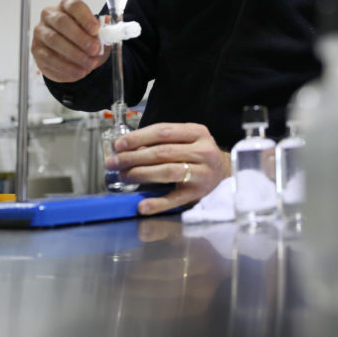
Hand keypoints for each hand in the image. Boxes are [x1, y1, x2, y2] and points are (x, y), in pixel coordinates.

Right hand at [32, 0, 109, 81]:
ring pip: (54, 40)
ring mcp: (41, 32)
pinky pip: (49, 57)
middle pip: (62, 22)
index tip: (96, 29)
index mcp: (67, 6)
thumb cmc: (83, 40)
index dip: (85, 17)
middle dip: (80, 37)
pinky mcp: (36, 49)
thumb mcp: (97, 35)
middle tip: (95, 49)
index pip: (74, 6)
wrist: (70, 58)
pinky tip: (78, 71)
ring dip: (74, 54)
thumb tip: (108, 29)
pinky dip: (66, 66)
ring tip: (89, 63)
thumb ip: (103, 31)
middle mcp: (50, 15)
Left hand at [106, 122, 231, 214]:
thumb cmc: (198, 154)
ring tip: (123, 176)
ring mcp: (202, 173)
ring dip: (141, 174)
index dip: (139, 137)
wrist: (223, 173)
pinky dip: (157, 203)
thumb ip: (162, 141)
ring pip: (167, 172)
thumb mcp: (186, 140)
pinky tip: (142, 205)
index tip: (119, 144)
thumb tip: (126, 147)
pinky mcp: (198, 193)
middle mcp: (203, 151)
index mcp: (198, 133)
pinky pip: (175, 199)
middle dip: (134, 157)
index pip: (164, 131)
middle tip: (114, 162)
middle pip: (163, 152)